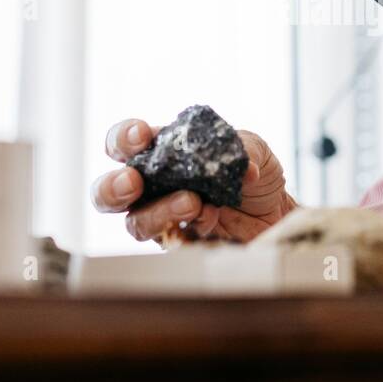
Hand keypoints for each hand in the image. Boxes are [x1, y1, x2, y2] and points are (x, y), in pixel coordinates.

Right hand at [91, 118, 297, 243]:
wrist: (275, 213)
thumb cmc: (253, 176)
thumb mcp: (253, 149)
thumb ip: (241, 149)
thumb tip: (243, 167)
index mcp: (160, 153)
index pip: (124, 144)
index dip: (124, 138)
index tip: (142, 136)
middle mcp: (152, 187)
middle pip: (107, 192)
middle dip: (112, 187)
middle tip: (133, 183)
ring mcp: (162, 219)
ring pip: (136, 223)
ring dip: (159, 211)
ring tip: (192, 203)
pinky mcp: (180, 245)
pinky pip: (172, 243)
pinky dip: (191, 230)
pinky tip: (211, 217)